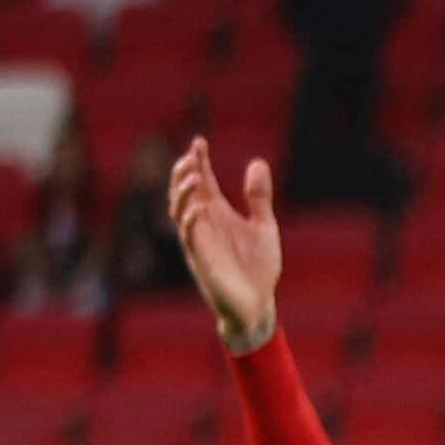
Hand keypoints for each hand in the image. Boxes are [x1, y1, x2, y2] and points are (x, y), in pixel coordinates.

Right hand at [169, 141, 281, 347]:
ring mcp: (200, 241)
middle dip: (184, 173)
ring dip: (184, 194)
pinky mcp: (201, 260)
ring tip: (193, 175)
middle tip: (191, 155)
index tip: (199, 141)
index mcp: (217, 214)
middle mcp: (204, 224)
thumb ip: (258, 197)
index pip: (203, 181)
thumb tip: (257, 162)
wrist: (258, 304)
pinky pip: (190, 238)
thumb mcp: (264, 226)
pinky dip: (191, 222)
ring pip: (180, 212)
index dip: (199, 161)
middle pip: (185, 192)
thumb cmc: (258, 267)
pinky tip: (198, 208)